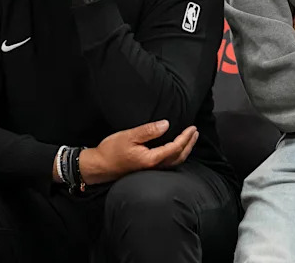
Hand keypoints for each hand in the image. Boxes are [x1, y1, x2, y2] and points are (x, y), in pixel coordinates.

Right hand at [78, 120, 198, 185]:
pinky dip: (177, 155)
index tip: (192, 127)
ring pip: (175, 162)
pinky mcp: (148, 170)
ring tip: (190, 139)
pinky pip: (168, 163)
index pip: (175, 147)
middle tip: (195, 132)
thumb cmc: (111, 151)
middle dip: (189, 144)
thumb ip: (148, 131)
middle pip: (179, 156)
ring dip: (185, 150)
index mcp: (151, 158)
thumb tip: (166, 124)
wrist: (98, 167)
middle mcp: (154, 167)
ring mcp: (152, 170)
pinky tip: (177, 149)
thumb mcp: (129, 136)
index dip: (185, 137)